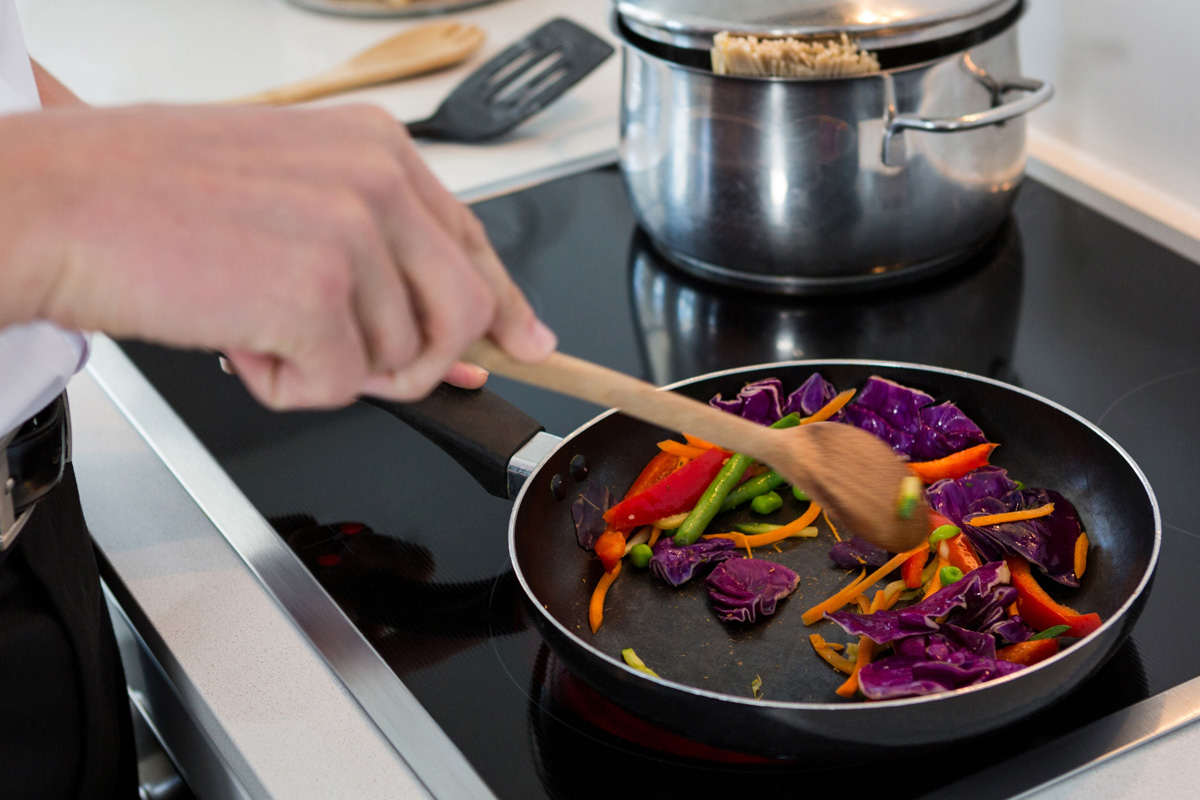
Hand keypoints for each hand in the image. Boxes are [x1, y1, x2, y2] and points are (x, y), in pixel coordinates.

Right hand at [0, 103, 555, 407]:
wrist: (55, 201)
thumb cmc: (149, 195)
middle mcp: (378, 182)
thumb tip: (465, 338)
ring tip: (258, 323)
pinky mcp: (317, 293)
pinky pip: (339, 389)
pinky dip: (286, 386)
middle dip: (412, 359)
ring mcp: (352, 234)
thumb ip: (382, 258)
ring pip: (401, 359)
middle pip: (462, 313)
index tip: (529, 341)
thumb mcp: (290, 198)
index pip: (472, 243)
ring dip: (328, 366)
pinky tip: (238, 339)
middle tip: (343, 357)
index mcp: (377, 150)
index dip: (503, 304)